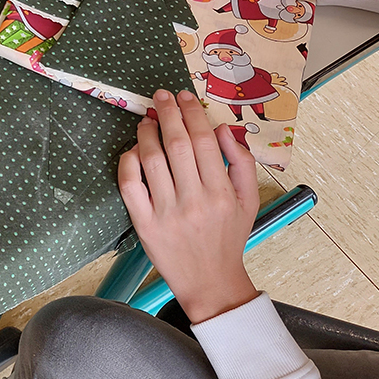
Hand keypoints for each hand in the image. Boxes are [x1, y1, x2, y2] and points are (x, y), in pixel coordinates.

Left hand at [117, 89, 260, 323]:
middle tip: (162, 96)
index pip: (204, 141)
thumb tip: (223, 129)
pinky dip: (128, 162)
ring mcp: (166, 212)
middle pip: (177, 145)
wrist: (210, 281)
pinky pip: (130, 185)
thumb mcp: (249, 200)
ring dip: (147, 133)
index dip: (192, 114)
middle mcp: (194, 201)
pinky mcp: (143, 224)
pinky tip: (133, 150)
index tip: (184, 98)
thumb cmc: (229, 237)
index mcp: (222, 193)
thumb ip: (242, 162)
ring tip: (148, 120)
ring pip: (151, 160)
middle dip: (168, 114)